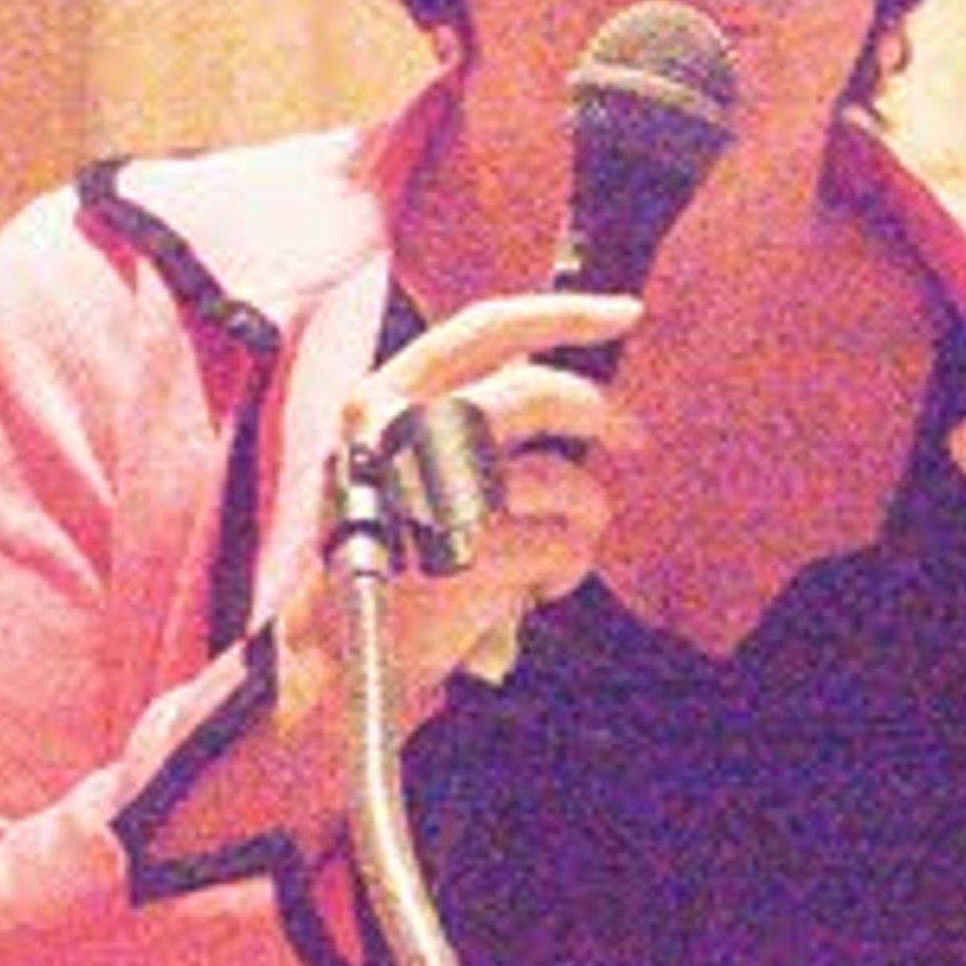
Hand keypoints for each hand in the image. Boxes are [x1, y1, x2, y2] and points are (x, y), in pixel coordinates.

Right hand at [282, 286, 642, 723]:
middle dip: (602, 413)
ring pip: (565, 478)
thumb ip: (454, 410)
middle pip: (537, 392)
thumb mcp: (391, 459)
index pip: (485, 330)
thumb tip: (546, 374)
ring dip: (582, 516)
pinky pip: (567, 547)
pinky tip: (535, 588)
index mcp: (382, 400)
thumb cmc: (378, 555)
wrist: (332, 652)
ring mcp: (439, 496)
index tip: (622, 313)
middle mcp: (405, 436)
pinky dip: (567, 571)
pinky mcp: (474, 557)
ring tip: (560, 546)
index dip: (563, 314)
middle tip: (632, 437)